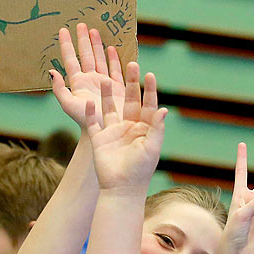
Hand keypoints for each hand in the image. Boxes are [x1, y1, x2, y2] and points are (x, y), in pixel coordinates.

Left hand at [49, 24, 123, 129]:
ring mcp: (104, 82)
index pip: (71, 59)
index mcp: (78, 82)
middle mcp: (90, 80)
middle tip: (81, 23)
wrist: (104, 131)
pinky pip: (115, 69)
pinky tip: (111, 48)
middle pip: (86, 55)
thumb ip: (59, 89)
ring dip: (97, 45)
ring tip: (94, 30)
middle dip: (83, 39)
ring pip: (100, 59)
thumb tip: (51, 71)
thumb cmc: (85, 120)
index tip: (63, 30)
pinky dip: (113, 58)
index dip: (67, 45)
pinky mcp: (117, 87)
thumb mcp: (68, 105)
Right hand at [87, 63, 165, 192]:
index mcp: (144, 128)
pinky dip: (90, 112)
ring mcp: (113, 132)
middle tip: (132, 64)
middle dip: (131, 83)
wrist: (121, 189)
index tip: (150, 74)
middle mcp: (129, 127)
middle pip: (130, 100)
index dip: (150, 89)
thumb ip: (157, 128)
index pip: (148, 104)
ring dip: (109, 94)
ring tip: (107, 79)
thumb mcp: (151, 148)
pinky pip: (93, 122)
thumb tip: (164, 109)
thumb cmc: (140, 170)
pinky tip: (89, 101)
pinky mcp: (99, 139)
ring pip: (110, 107)